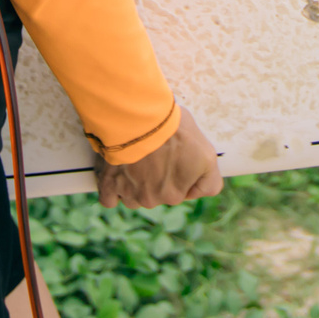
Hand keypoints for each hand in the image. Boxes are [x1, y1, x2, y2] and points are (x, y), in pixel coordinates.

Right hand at [95, 104, 222, 208]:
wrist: (140, 118)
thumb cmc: (174, 131)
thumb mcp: (206, 153)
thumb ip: (208, 179)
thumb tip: (200, 189)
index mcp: (176, 195)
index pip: (185, 192)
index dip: (184, 173)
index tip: (178, 156)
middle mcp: (152, 200)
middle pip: (159, 193)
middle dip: (159, 176)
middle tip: (157, 152)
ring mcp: (129, 193)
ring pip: (135, 195)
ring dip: (135, 182)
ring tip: (138, 158)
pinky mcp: (109, 186)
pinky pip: (110, 199)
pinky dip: (113, 189)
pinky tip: (119, 173)